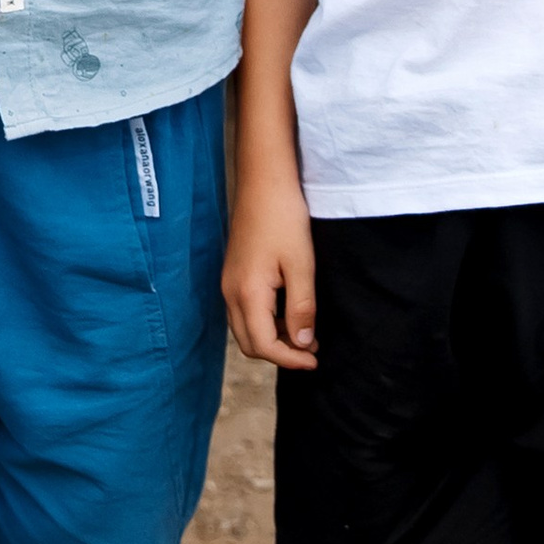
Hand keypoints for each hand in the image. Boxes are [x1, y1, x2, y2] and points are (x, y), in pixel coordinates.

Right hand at [223, 173, 319, 366]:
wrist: (263, 183)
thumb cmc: (284, 219)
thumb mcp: (302, 265)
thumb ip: (301, 307)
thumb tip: (302, 342)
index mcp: (247, 294)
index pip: (263, 345)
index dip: (290, 359)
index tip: (315, 360)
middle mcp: (230, 293)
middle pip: (249, 344)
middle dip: (279, 354)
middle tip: (311, 350)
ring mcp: (228, 284)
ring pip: (245, 329)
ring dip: (272, 339)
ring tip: (305, 333)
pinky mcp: (233, 275)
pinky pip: (244, 312)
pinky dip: (265, 322)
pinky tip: (288, 312)